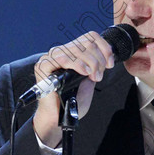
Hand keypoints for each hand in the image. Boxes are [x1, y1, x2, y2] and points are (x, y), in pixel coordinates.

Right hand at [33, 30, 114, 145]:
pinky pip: (62, 57)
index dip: (104, 47)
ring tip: (94, 77)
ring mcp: (51, 58)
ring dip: (91, 63)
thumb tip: (105, 57)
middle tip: (99, 75)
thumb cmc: (72, 101)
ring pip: (77, 48)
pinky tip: (84, 72)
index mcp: (73, 53)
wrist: (59, 117)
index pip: (90, 37)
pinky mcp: (43, 66)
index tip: (110, 63)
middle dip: (99, 59)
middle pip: (86, 43)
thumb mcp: (90, 81)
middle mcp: (62, 52)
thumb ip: (96, 67)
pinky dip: (77, 63)